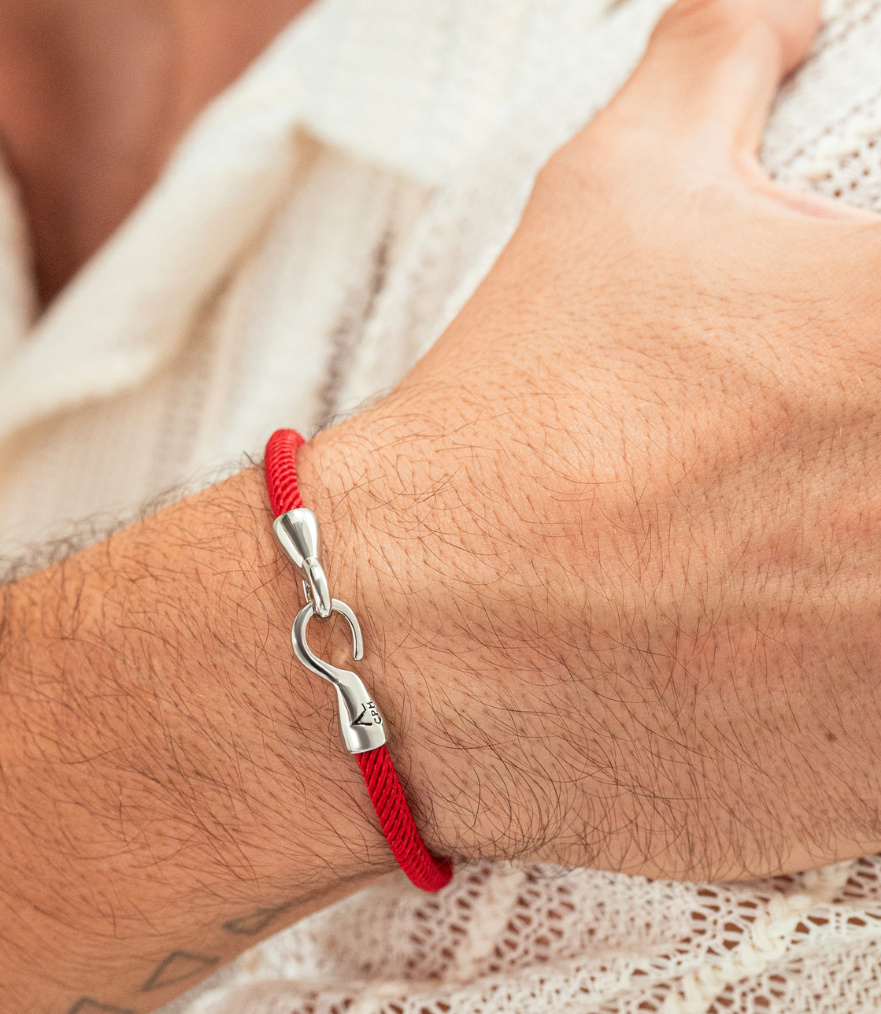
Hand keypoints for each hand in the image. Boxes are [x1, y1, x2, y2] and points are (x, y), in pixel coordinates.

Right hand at [304, 0, 880, 880]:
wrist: (417, 632)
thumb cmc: (518, 412)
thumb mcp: (617, 195)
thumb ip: (723, 61)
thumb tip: (778, 11)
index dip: (870, 359)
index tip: (838, 382)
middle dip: (864, 468)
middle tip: (805, 476)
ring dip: (860, 568)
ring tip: (784, 563)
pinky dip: (855, 705)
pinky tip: (776, 656)